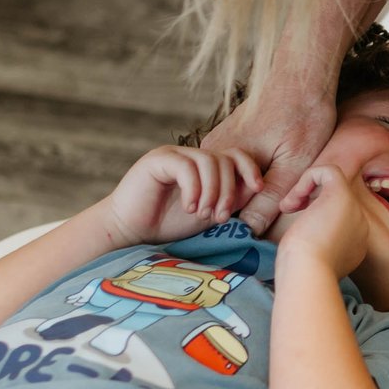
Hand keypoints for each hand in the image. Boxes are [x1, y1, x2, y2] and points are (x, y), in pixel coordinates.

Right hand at [100, 145, 261, 247]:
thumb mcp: (208, 213)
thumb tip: (258, 190)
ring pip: (208, 161)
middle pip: (225, 159)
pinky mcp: (158, 160)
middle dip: (228, 190)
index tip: (257, 188)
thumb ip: (230, 200)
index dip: (250, 169)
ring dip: (211, 191)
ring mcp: (174, 155)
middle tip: (219, 217)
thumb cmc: (167, 226)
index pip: (235, 155)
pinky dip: (193, 189)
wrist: (129, 233)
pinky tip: (188, 207)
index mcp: (205, 166)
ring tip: (202, 213)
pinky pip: (186, 167)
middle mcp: (190, 156)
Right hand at [200, 91, 337, 234]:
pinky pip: (229, 166)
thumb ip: (269, 198)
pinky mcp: (226, 134)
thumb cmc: (303, 117)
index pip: (222, 205)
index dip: (242, 218)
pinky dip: (246, 175)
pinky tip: (269, 168)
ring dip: (246, 191)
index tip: (266, 218)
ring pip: (227, 180)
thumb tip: (250, 230)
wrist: (302, 76)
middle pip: (222, 193)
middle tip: (275, 200)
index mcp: (223, 159)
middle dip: (244, 205)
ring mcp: (217, 139)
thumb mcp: (293, 164)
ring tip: (274, 183)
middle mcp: (212, 149)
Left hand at [272, 164, 371, 269]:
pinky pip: (327, 171)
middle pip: (335, 200)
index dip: (315, 220)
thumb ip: (312, 247)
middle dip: (310, 201)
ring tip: (288, 206)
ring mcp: (353, 209)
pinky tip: (293, 200)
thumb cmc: (300, 275)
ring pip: (332, 183)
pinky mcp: (341, 195)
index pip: (336, 221)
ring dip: (305, 189)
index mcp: (354, 245)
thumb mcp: (308, 260)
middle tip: (289, 212)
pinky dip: (307, 178)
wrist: (307, 275)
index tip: (296, 234)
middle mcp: (359, 226)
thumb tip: (300, 236)